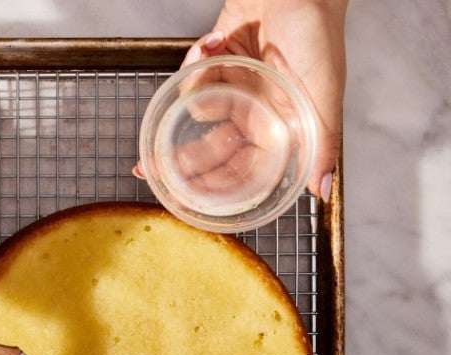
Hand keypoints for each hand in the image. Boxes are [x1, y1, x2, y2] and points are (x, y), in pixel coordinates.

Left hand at [137, 0, 347, 200]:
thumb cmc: (318, 35)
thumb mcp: (324, 95)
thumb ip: (323, 145)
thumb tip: (321, 191)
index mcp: (278, 126)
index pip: (243, 171)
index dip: (216, 188)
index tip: (185, 200)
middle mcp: (253, 111)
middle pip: (211, 149)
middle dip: (182, 159)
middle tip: (150, 168)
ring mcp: (233, 86)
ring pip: (195, 110)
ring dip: (194, 92)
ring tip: (208, 64)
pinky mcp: (216, 61)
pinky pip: (191, 76)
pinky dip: (195, 62)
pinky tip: (212, 42)